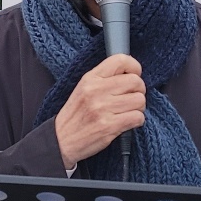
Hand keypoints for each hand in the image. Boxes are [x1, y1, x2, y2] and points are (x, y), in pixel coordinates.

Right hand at [55, 54, 145, 169]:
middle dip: (139, 91)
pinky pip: (138, 117)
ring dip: (138, 108)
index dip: (134, 67)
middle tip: (132, 98)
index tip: (135, 75)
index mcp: (90, 78)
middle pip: (135, 81)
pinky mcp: (109, 126)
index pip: (120, 60)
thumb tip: (131, 73)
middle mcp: (96, 90)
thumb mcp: (83, 88)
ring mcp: (103, 108)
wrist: (61, 140)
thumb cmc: (76, 115)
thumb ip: (104, 78)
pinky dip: (137, 121)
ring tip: (128, 111)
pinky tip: (127, 122)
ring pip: (139, 100)